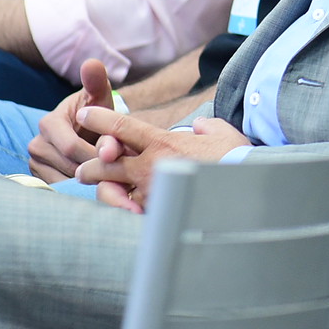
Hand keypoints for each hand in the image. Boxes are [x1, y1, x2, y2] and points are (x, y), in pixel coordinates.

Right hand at [28, 57, 111, 181]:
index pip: (72, 147)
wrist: (85, 128)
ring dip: (89, 179)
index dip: (96, 154)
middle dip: (95, 167)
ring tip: (108, 171)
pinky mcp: (39, 177)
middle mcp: (36, 144)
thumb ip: (97, 81)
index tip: (116, 155)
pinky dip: (79, 188)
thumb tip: (92, 64)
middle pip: (70, 165)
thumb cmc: (95, 110)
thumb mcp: (99, 95)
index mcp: (49, 123)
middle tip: (117, 167)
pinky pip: (61, 188)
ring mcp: (35, 162)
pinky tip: (95, 180)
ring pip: (65, 180)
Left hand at [74, 107, 250, 211]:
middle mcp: (150, 165)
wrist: (245, 189)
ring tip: (98, 194)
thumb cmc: (235, 159)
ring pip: (114, 192)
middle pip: (107, 163)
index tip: (83, 113)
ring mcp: (152, 192)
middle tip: (82, 170)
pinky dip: (124, 213)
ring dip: (103, 193)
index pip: (122, 126)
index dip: (99, 118)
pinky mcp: (158, 214)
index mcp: (162, 141)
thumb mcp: (221, 133)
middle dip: (91, 166)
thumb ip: (206, 127)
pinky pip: (132, 214)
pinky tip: (120, 215)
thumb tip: (199, 127)